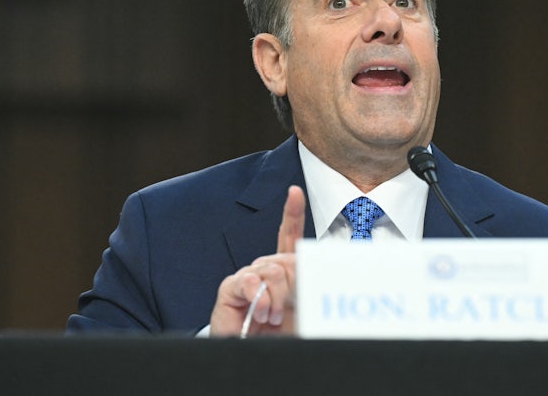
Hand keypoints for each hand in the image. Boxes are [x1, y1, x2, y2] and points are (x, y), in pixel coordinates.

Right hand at [209, 185, 304, 336]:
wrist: (256, 355)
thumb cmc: (280, 336)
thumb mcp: (302, 311)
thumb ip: (308, 290)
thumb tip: (315, 272)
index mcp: (284, 271)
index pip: (288, 235)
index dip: (292, 212)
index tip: (294, 192)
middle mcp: (265, 269)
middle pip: (288, 259)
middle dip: (296, 285)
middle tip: (289, 312)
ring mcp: (248, 276)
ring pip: (273, 269)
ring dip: (278, 297)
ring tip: (273, 318)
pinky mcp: (231, 287)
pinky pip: (250, 280)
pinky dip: (260, 298)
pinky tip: (261, 312)